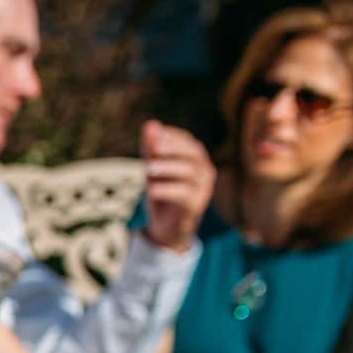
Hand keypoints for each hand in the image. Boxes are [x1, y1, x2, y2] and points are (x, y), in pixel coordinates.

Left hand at [137, 120, 214, 253]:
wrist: (167, 228)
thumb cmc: (162, 194)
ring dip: (168, 168)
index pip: (188, 141)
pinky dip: (166, 190)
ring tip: (147, 169)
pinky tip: (150, 189)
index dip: (172, 136)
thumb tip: (150, 124)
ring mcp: (203, 188)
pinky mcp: (196, 205)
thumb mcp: (153, 170)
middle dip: (173, 148)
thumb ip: (151, 149)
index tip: (153, 135)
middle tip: (153, 147)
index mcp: (196, 159)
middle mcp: (204, 170)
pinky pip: (184, 194)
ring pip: (189, 172)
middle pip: (192, 154)